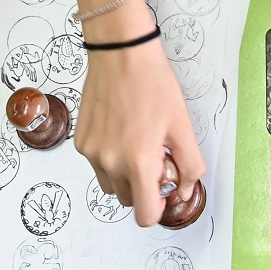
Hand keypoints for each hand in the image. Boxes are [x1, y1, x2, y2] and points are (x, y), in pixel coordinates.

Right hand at [74, 5, 205, 226]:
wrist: (120, 53)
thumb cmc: (153, 83)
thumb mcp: (183, 125)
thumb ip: (190, 166)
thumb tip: (184, 191)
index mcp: (138, 162)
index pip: (145, 215)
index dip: (158, 207)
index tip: (164, 189)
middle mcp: (110, 163)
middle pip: (129, 200)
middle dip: (144, 187)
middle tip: (155, 155)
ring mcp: (91, 153)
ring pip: (111, 185)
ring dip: (125, 175)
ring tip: (137, 141)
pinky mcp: (81, 142)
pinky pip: (97, 164)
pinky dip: (110, 157)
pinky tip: (121, 130)